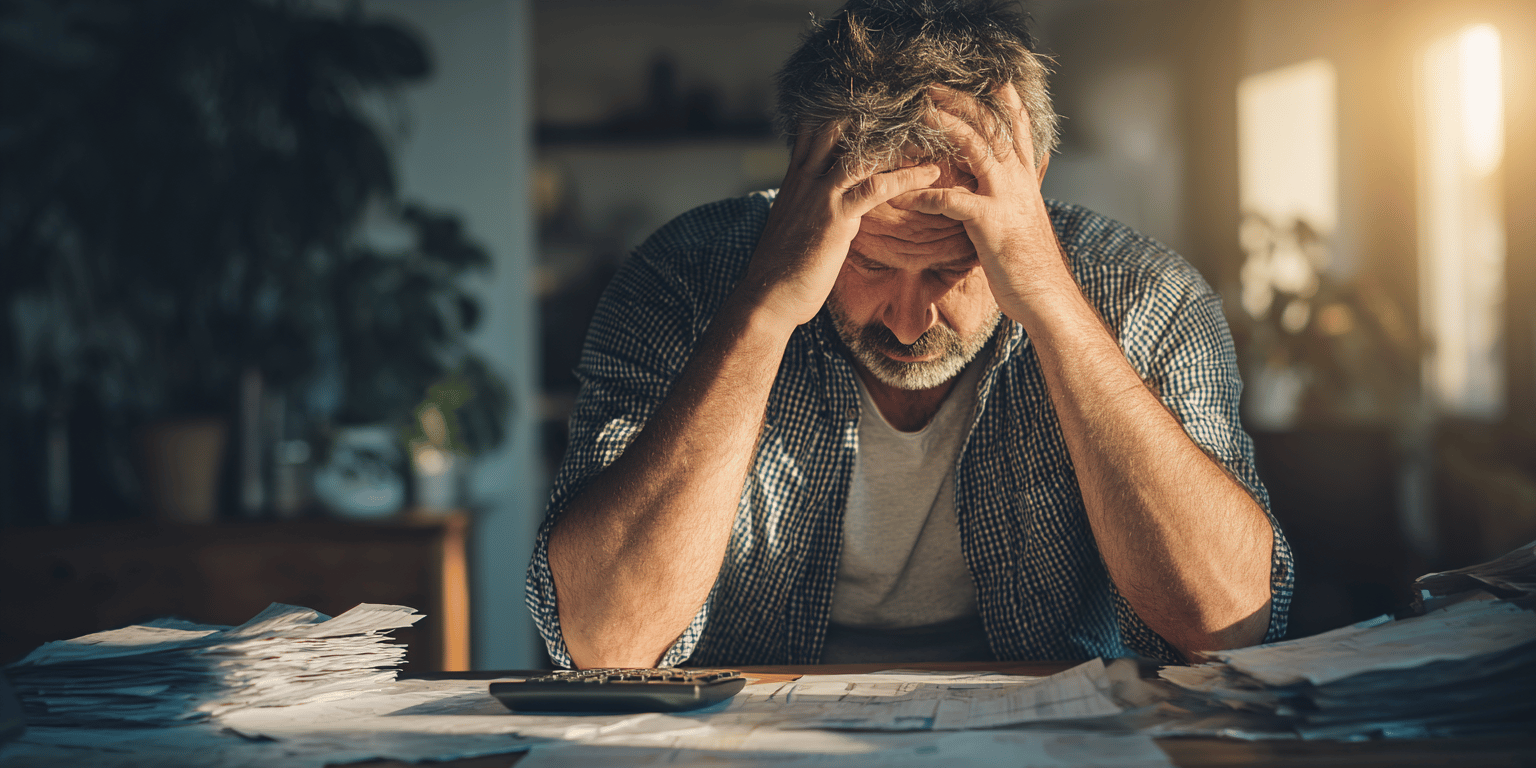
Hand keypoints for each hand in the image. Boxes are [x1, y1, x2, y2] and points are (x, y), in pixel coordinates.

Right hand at [741, 123, 941, 330]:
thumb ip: (808, 204)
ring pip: (861, 152)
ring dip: (900, 145)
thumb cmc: (781, 268)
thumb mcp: (791, 224)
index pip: (814, 128)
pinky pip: (876, 186)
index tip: (872, 106)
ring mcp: (820, 194)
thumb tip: (825, 203)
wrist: (768, 295)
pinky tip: (931, 175)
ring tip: (929, 140)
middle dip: (872, 118)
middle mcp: (805, 177)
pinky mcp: (836, 216)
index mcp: (795, 177)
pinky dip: (907, 177)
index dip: (842, 113)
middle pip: (837, 127)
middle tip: (909, 113)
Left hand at [887, 86, 1073, 316]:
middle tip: (935, 88)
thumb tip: (1008, 189)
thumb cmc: (1030, 264)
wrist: (1046, 296)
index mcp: (1025, 180)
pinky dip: (928, 196)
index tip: (994, 80)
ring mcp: (1005, 198)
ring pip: (977, 148)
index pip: (1018, 131)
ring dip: (947, 126)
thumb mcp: (1025, 222)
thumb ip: (1015, 199)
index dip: (1007, 103)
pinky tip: (908, 196)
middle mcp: (1018, 181)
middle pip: (993, 127)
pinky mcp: (989, 223)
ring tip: (922, 113)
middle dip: (964, 102)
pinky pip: (954, 201)